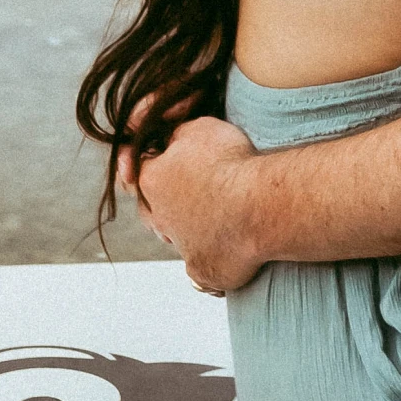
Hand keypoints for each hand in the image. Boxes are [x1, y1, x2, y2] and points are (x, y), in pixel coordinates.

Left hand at [129, 111, 265, 292]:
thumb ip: (178, 135)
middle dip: (163, 202)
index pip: (141, 170)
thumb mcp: (200, 128)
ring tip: (212, 218)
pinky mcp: (203, 272)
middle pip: (151, 211)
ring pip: (176, 239)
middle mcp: (161, 218)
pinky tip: (227, 251)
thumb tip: (169, 141)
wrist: (260, 206)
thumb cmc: (230, 163)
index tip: (171, 158)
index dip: (155, 162)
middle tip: (190, 191)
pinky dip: (211, 260)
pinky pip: (201, 269)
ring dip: (186, 230)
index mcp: (153, 181)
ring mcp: (182, 248)